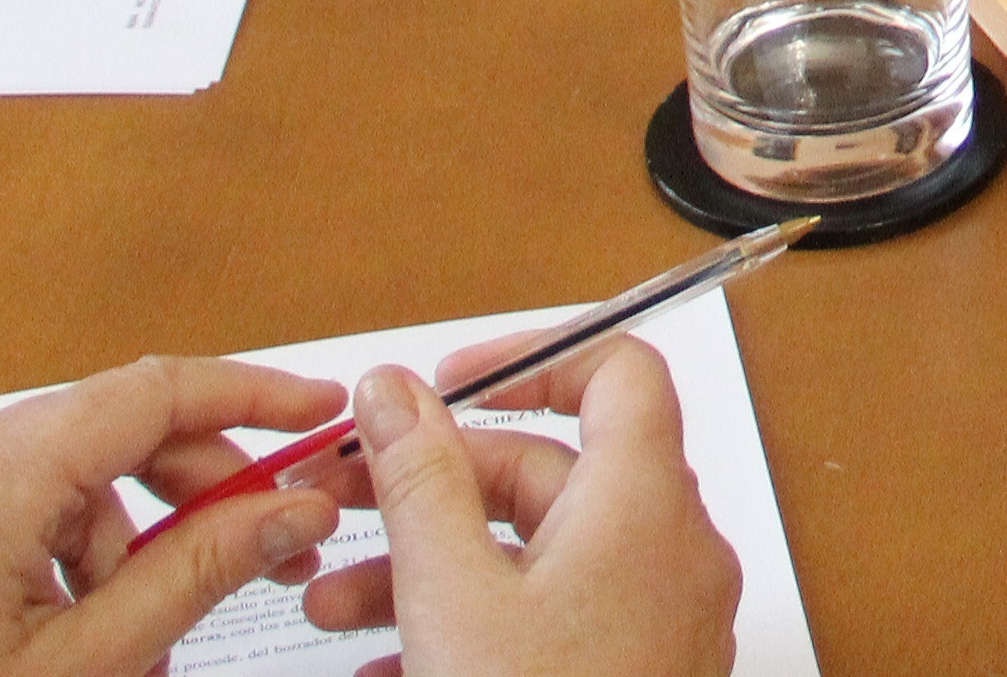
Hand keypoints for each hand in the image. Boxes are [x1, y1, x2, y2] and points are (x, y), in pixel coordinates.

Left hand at [0, 355, 344, 676]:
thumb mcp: (82, 665)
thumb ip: (197, 573)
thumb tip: (294, 509)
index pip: (154, 392)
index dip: (252, 396)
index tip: (321, 411)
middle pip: (110, 429)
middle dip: (192, 490)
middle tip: (262, 550)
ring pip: (61, 474)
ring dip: (122, 538)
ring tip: (135, 637)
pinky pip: (5, 500)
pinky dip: (58, 549)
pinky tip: (68, 630)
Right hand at [291, 346, 740, 676]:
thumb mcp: (451, 594)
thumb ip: (419, 478)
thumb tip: (394, 392)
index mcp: (644, 503)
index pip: (616, 370)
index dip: (529, 360)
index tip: (441, 387)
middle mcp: (670, 552)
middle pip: (553, 471)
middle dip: (436, 487)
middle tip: (347, 503)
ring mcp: (659, 620)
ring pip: (538, 556)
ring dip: (433, 565)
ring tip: (336, 604)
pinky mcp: (633, 674)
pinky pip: (554, 619)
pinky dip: (475, 621)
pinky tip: (390, 664)